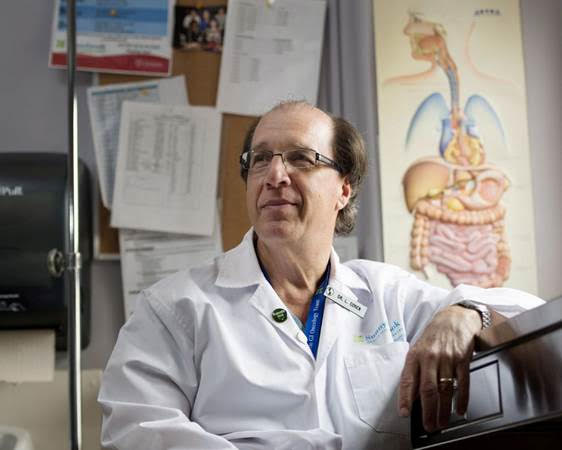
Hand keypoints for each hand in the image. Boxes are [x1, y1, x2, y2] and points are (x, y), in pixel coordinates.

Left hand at [398, 305, 481, 431]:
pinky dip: (462, 399)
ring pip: (445, 389)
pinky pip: (463, 383)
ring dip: (444, 410)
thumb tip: (413, 395)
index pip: (408, 380)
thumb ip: (416, 370)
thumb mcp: (419, 349)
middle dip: (428, 411)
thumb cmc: (434, 336)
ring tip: (442, 423)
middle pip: (428, 389)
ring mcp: (447, 358)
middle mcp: (430, 357)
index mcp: (415, 355)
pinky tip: (460, 410)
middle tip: (429, 426)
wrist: (454, 318)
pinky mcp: (463, 359)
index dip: (405, 398)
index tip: (404, 413)